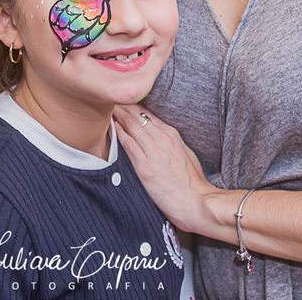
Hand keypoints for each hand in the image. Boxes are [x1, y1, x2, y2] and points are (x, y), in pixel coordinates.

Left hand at [113, 104, 217, 232]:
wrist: (197, 202)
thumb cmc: (193, 183)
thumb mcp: (185, 155)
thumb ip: (171, 143)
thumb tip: (159, 137)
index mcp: (172, 135)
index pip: (147, 114)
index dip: (132, 106)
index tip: (120, 101)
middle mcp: (162, 139)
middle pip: (137, 116)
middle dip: (121, 106)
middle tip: (107, 99)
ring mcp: (154, 152)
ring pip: (131, 126)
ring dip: (117, 115)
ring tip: (105, 108)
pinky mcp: (145, 167)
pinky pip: (128, 145)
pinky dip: (118, 133)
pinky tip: (110, 127)